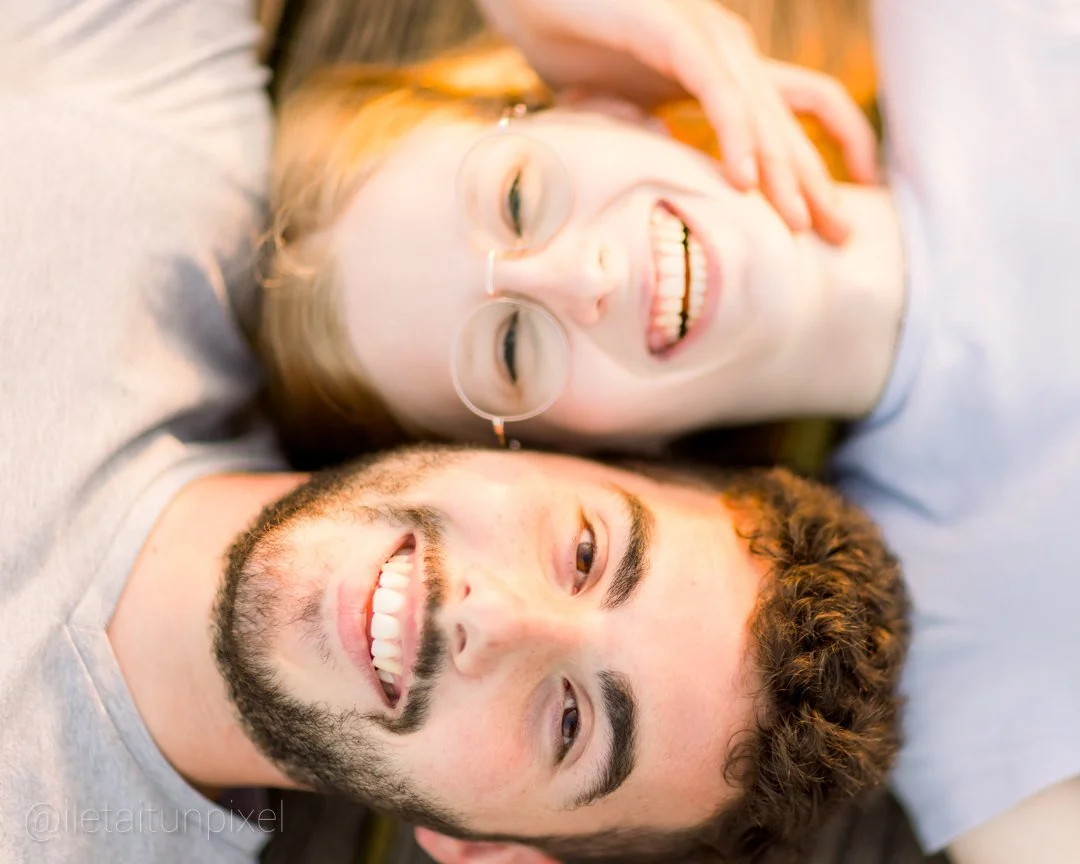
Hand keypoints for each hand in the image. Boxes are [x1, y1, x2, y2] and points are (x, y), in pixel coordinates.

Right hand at [473, 0, 878, 243]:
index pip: (803, 113)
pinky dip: (734, 136)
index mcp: (727, 71)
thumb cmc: (574, 49)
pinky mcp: (675, 32)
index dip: (830, 159)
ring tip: (799, 226)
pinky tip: (743, 181)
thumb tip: (686, 191)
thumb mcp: (630, 115)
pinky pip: (717, 92)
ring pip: (762, 113)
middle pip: (795, 123)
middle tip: (841, 238)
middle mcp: (729, 52)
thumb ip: (662, 147)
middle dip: (820, 183)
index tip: (838, 213)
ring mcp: (707, 37)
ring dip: (784, 172)